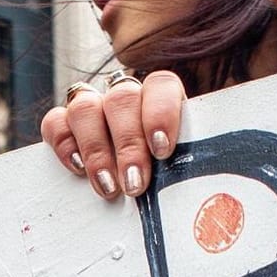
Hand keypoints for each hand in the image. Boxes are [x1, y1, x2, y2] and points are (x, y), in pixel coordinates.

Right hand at [40, 70, 185, 198]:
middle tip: (134, 183)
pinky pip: (56, 121)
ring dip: (96, 149)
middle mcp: (125, 97)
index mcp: (161, 97)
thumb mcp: (185, 163)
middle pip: (121, 100)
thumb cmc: (168, 175)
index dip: (160, 113)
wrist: (133, 191)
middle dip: (127, 144)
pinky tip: (78, 168)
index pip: (160, 85)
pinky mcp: (65, 125)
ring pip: (85, 107)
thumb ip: (192, 161)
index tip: (161, 150)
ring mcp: (93, 108)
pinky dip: (64, 143)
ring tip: (108, 187)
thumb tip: (220, 184)